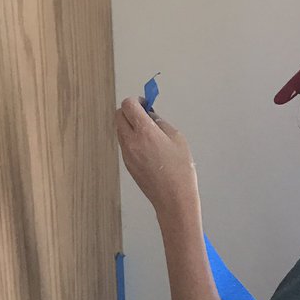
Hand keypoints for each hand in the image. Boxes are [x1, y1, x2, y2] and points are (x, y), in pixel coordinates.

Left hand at [115, 98, 198, 215]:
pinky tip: (147, 146)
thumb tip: (150, 115)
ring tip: (148, 131)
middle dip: (130, 111)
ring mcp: (127, 154)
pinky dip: (131, 138)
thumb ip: (160, 122)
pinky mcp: (127, 164)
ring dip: (129, 124)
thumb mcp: (177, 138)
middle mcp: (131, 142)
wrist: (173, 198)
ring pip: (120, 130)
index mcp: (145, 132)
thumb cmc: (180, 170)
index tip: (145, 103)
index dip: (136, 101)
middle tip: (144, 114)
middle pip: (119, 115)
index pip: (128, 105)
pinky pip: (124, 144)